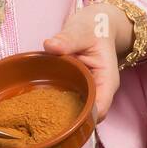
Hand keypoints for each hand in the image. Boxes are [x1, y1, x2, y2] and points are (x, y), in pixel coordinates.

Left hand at [43, 3, 132, 119]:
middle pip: (88, 117)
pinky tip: (39, 106)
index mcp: (107, 81)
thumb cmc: (94, 27)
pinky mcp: (78, 91)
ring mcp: (89, 93)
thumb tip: (50, 45)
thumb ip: (67, 39)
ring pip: (77, 113)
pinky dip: (56, 106)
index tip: (62, 117)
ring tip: (38, 116)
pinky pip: (69, 105)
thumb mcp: (82, 30)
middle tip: (44, 122)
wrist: (97, 25)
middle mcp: (100, 92)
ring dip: (60, 116)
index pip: (100, 109)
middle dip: (69, 121)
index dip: (83, 118)